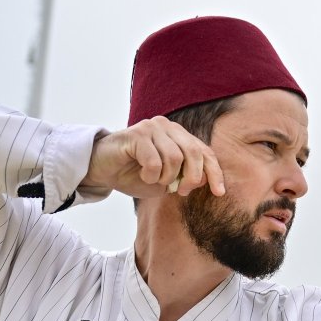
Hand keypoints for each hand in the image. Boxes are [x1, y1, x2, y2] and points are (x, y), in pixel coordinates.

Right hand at [83, 116, 226, 199]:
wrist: (101, 170)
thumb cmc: (133, 174)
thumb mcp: (165, 181)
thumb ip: (185, 178)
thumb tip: (204, 180)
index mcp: (179, 136)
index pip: (205, 152)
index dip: (214, 172)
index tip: (219, 193)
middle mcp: (168, 127)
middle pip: (194, 153)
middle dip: (192, 177)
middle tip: (181, 191)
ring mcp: (152, 127)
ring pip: (175, 158)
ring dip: (166, 177)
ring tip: (153, 180)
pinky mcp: (137, 133)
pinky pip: (154, 161)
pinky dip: (151, 175)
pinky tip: (141, 174)